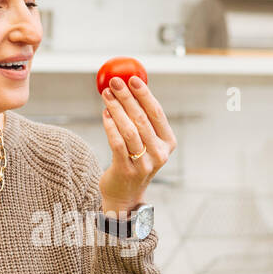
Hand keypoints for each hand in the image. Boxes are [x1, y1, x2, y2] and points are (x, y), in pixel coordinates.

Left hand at [98, 75, 176, 214]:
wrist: (125, 194)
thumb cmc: (134, 160)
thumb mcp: (145, 141)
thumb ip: (141, 118)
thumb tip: (129, 85)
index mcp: (168, 142)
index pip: (157, 113)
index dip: (144, 94)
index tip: (132, 79)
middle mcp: (159, 154)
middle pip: (142, 119)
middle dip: (127, 98)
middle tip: (114, 83)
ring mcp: (144, 164)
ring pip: (129, 130)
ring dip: (116, 109)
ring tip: (106, 96)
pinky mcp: (126, 170)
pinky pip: (117, 143)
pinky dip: (110, 126)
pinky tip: (104, 114)